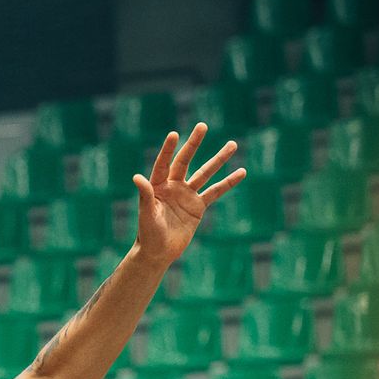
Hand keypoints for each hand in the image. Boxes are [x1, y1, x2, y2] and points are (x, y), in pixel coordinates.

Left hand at [133, 123, 247, 263]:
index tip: (174, 134)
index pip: (164, 164)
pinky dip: (228, 182)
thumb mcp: (147, 214)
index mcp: (157, 186)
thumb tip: (137, 177)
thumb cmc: (147, 234)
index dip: (168, 150)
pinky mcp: (198, 206)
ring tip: (232, 144)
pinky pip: (215, 191)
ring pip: (205, 173)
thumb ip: (145, 195)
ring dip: (218, 159)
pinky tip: (241, 171)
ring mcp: (187, 194)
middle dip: (194, 144)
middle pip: (185, 161)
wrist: (159, 252)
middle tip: (202, 126)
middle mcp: (173, 186)